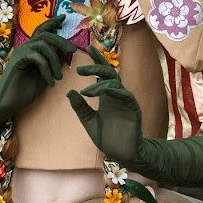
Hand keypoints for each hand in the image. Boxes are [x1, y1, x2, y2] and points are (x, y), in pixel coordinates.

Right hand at [0, 15, 77, 118]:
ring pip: (43, 45)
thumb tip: (66, 50)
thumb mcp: (46, 74)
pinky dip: (47, 69)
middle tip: (73, 50)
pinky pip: (37, 57)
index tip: (63, 18)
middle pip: (45, 35)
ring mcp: (20, 53)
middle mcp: (25, 48)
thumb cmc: (26, 90)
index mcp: (31, 49)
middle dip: (61, 40)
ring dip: (55, 61)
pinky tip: (51, 82)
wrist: (9, 103)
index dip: (52, 22)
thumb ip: (54, 62)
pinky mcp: (17, 60)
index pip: (42, 31)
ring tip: (59, 77)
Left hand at [67, 46, 142, 164]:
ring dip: (99, 82)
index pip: (102, 73)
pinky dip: (112, 91)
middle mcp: (116, 94)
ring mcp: (125, 100)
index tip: (87, 49)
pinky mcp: (132, 108)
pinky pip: (123, 95)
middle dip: (95, 67)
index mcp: (106, 96)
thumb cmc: (108, 138)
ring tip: (85, 89)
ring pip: (114, 82)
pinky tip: (102, 91)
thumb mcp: (89, 121)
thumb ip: (80, 108)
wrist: (122, 153)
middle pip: (108, 73)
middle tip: (79, 69)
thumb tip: (69, 92)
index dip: (96, 60)